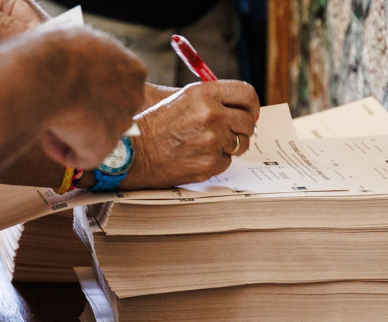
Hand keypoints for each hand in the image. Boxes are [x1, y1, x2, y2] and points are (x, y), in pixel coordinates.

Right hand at [38, 27, 147, 167]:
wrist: (50, 72)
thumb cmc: (57, 51)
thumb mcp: (74, 40)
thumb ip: (82, 57)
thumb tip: (67, 66)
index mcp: (132, 69)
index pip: (117, 83)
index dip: (91, 86)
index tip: (68, 85)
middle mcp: (133, 98)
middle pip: (111, 109)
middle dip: (87, 110)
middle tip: (60, 104)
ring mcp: (119, 125)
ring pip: (95, 133)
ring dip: (72, 130)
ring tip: (46, 119)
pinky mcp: (102, 148)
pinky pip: (80, 157)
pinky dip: (61, 151)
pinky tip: (45, 138)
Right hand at [122, 80, 258, 188]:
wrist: (135, 152)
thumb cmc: (155, 124)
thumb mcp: (182, 99)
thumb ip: (213, 100)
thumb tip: (242, 108)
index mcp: (204, 93)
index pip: (247, 94)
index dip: (252, 106)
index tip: (250, 113)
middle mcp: (212, 114)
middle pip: (248, 122)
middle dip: (242, 128)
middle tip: (231, 132)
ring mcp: (213, 140)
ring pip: (240, 144)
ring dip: (230, 145)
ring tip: (207, 144)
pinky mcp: (210, 163)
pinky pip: (227, 161)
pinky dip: (216, 160)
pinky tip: (197, 156)